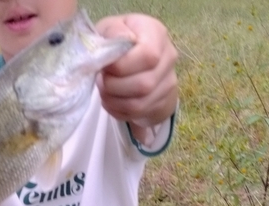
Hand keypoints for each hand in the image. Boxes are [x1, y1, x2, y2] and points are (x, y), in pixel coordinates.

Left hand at [95, 14, 178, 141]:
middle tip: (100, 81)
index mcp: (156, 34)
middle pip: (144, 84)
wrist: (131, 57)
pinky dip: (118, 111)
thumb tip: (121, 39)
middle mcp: (169, 57)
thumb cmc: (116, 40)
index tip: (105, 67)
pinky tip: (110, 101)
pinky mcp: (163, 100)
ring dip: (114, 101)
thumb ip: (113, 31)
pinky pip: (138, 114)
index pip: (148, 56)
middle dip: (114, 87)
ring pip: (140, 104)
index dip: (122, 67)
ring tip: (103, 91)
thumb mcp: (109, 28)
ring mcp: (168, 81)